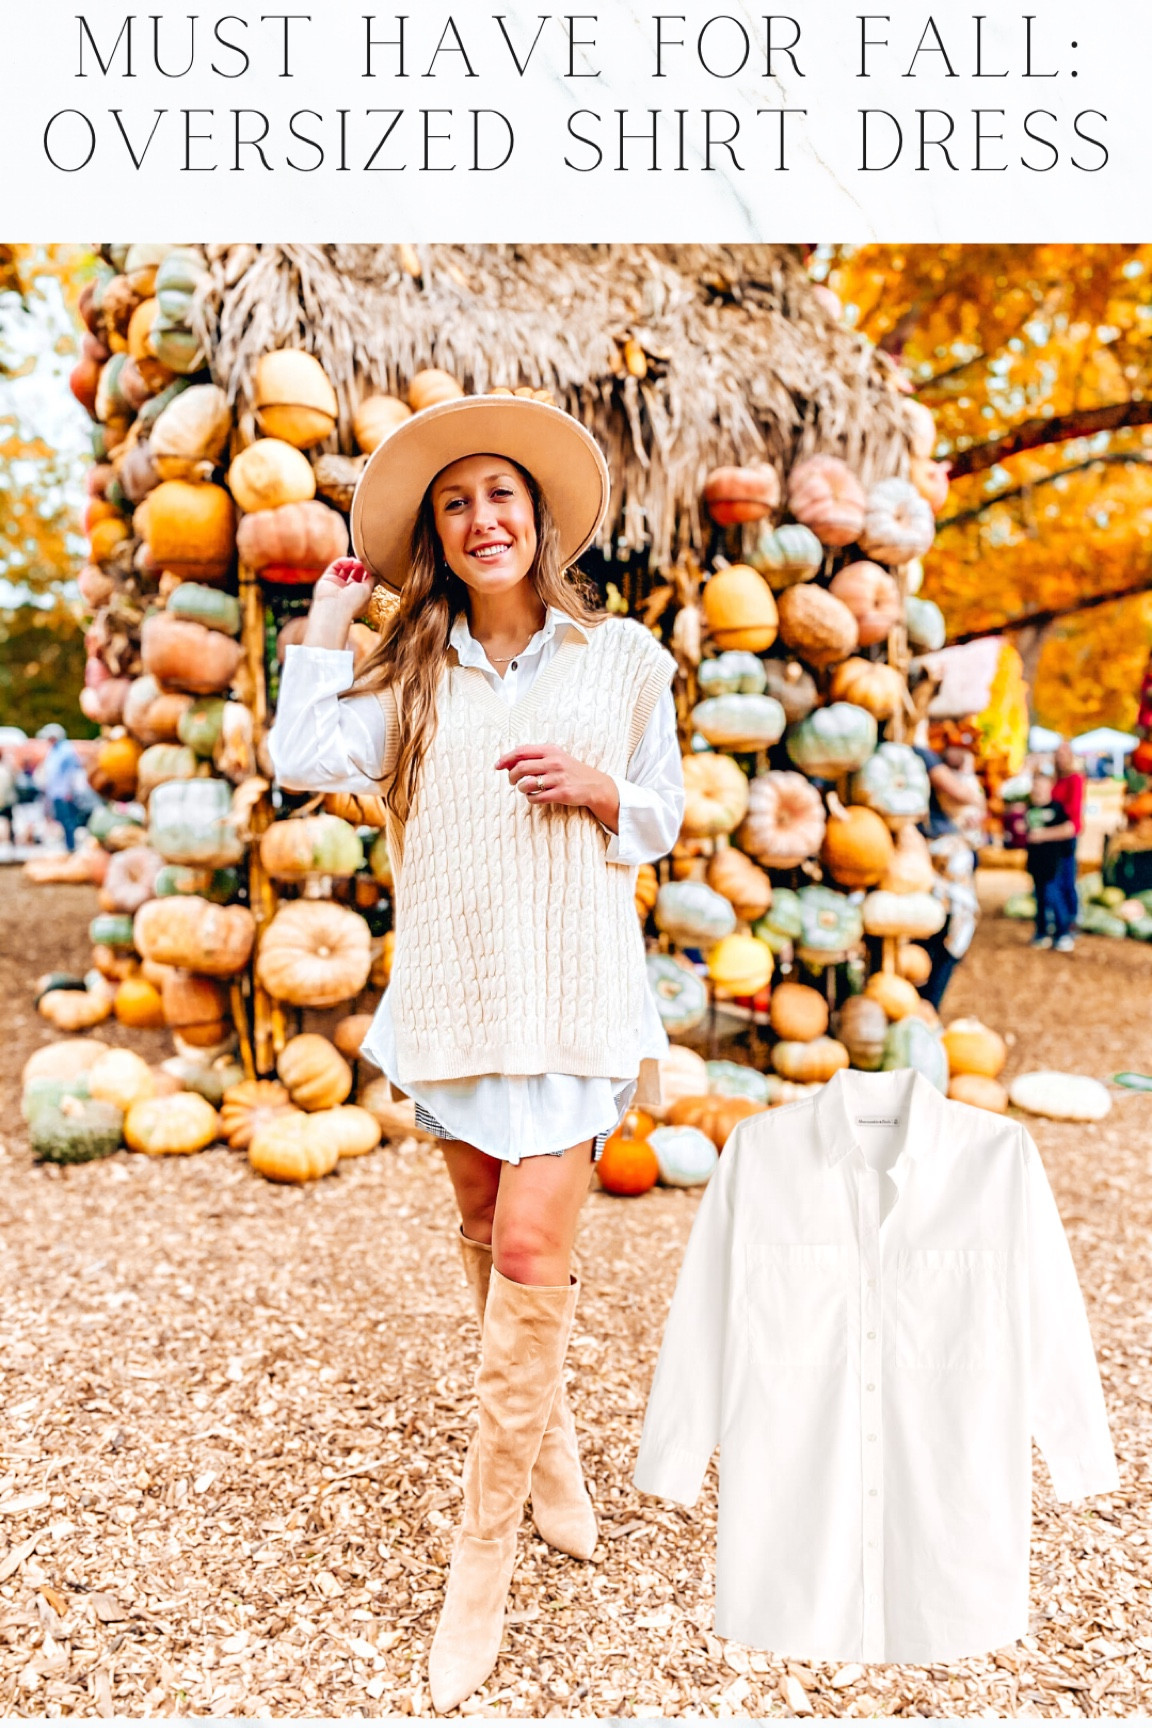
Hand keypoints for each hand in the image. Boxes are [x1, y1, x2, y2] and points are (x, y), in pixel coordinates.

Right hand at [304, 559, 375, 648]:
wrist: (335, 608)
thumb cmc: (353, 603)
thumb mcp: (368, 590)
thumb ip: (372, 580)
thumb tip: (375, 573)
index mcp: (357, 597)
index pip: (363, 582)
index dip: (367, 573)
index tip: (372, 567)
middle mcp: (346, 591)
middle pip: (354, 574)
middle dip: (360, 567)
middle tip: (364, 563)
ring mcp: (336, 585)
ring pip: (344, 569)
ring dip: (352, 563)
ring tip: (357, 562)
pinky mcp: (327, 579)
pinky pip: (335, 566)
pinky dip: (343, 561)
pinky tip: (349, 561)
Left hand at [495, 743, 619, 830]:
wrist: (594, 785)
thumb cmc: (569, 771)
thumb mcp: (554, 758)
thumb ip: (533, 758)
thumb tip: (507, 763)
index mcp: (550, 750)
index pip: (521, 751)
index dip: (506, 759)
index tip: (497, 766)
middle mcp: (554, 762)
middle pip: (521, 768)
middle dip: (511, 776)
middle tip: (512, 781)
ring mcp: (558, 778)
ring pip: (527, 784)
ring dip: (521, 788)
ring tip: (525, 789)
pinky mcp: (562, 793)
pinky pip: (537, 798)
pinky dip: (531, 799)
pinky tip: (534, 797)